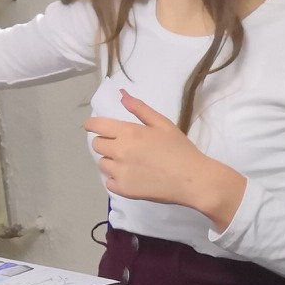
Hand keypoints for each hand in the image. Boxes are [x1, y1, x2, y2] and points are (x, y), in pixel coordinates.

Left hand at [85, 91, 244, 225]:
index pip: (96, 125)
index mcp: (128, 132)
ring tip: (130, 163)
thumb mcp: (162, 124)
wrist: (192, 179)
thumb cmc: (180, 149)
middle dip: (106, 142)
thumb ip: (140, 109)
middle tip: (122, 146)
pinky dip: (116, 179)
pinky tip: (132, 177)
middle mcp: (119, 151)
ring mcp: (120, 172)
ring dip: (111, 161)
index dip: (92, 124)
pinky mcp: (123, 189)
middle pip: (97, 145)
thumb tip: (122, 95)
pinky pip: (109, 182)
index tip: (94, 126)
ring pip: (102, 164)